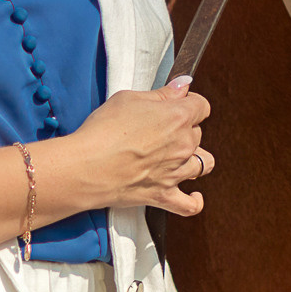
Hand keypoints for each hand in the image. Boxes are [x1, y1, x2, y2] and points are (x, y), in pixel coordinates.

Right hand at [60, 73, 212, 217]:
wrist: (87, 167)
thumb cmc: (103, 130)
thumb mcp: (128, 98)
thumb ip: (161, 94)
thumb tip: (182, 86)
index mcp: (177, 117)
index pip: (201, 106)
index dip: (190, 102)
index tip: (179, 102)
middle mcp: (183, 145)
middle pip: (198, 133)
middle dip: (184, 128)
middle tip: (161, 128)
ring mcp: (176, 173)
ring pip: (203, 164)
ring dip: (193, 158)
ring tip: (178, 155)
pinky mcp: (164, 196)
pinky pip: (190, 205)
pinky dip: (194, 200)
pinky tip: (193, 194)